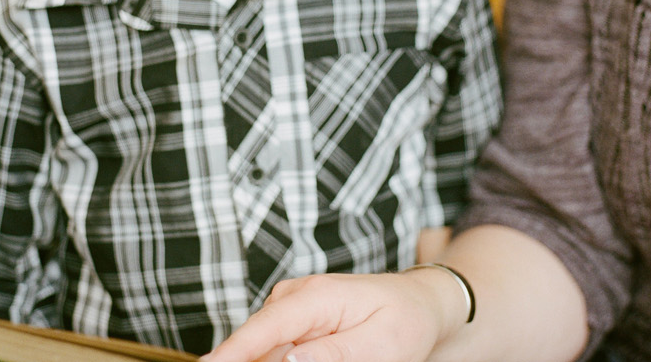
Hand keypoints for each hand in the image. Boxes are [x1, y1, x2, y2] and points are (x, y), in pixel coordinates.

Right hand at [202, 269, 464, 361]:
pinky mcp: (290, 325)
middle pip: (255, 343)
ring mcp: (287, 310)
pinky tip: (328, 354)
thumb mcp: (381, 344)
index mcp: (316, 296)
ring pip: (262, 350)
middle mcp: (292, 297)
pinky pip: (274, 351)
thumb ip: (334, 354)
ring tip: (338, 352)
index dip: (231, 353)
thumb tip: (285, 360)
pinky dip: (279, 359)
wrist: (419, 302)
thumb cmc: (406, 320)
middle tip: (324, 357)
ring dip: (266, 361)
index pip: (263, 329)